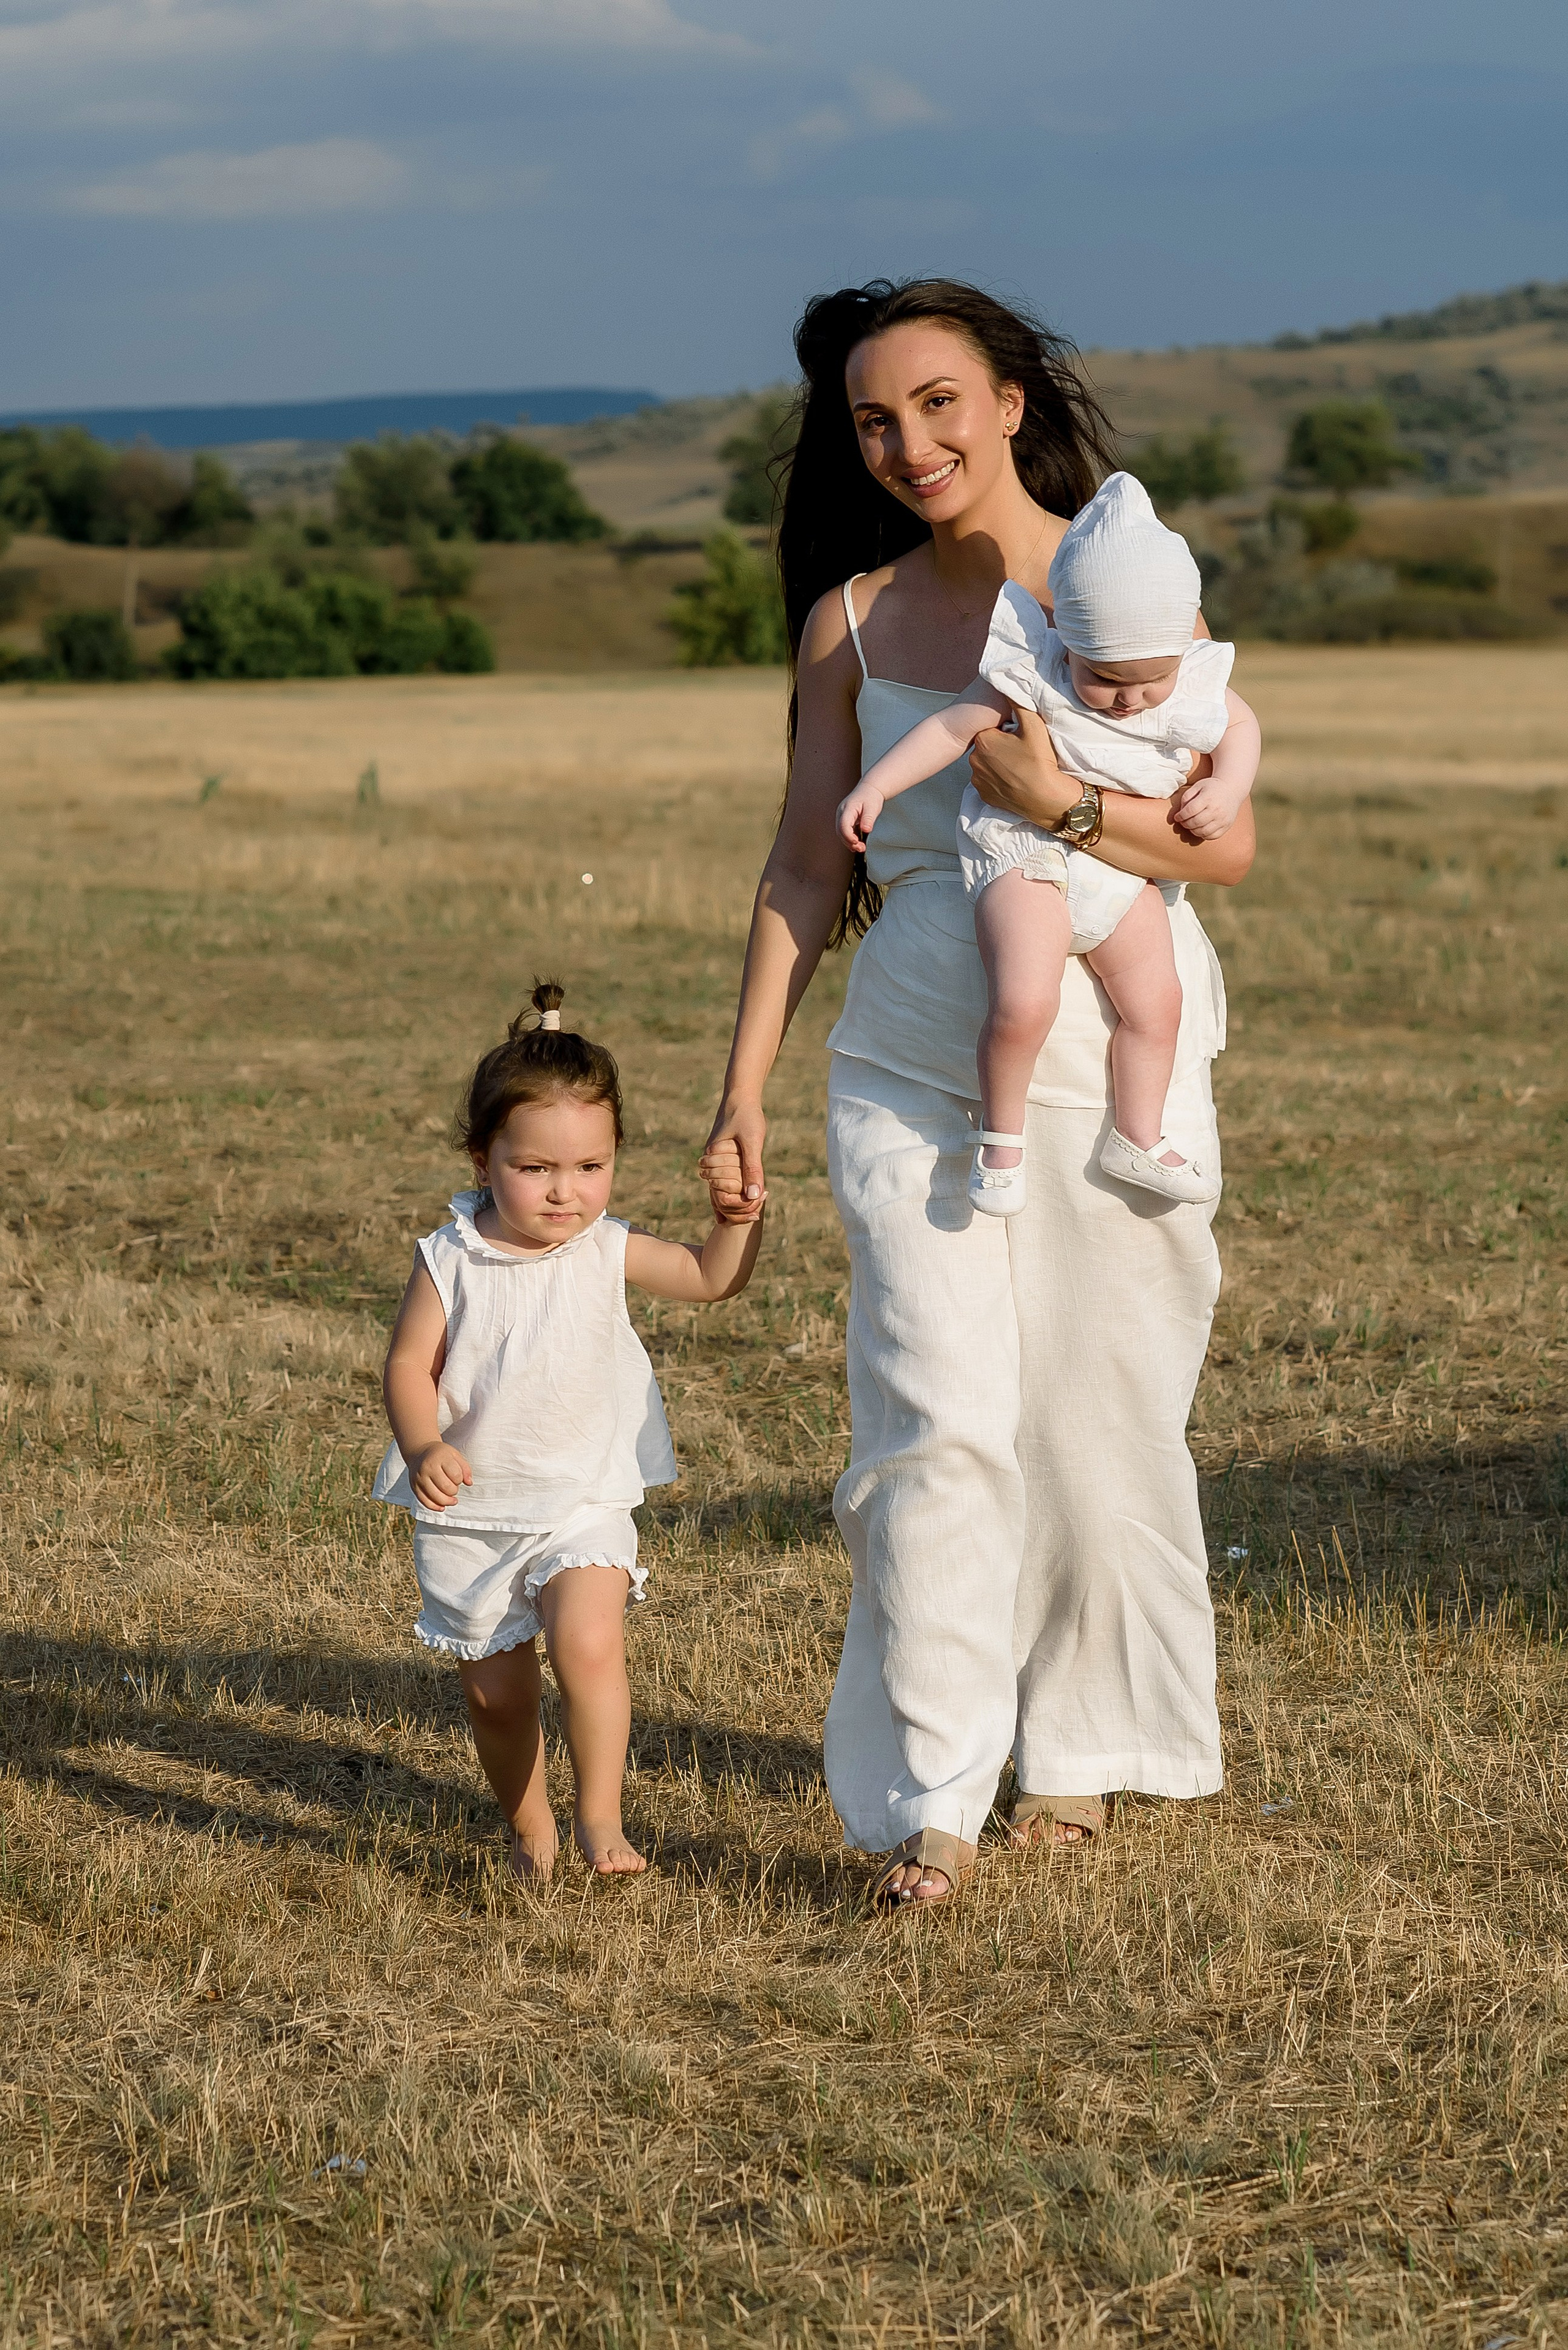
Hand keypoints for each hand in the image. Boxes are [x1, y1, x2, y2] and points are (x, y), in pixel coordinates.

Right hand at [408, 1440, 472, 1511]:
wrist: (419, 1452)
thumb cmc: (441, 1455)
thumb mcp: (455, 1455)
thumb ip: (465, 1468)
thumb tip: (469, 1483)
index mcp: (440, 1458)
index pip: (456, 1475)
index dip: (460, 1479)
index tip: (458, 1477)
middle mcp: (428, 1468)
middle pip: (446, 1488)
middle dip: (454, 1491)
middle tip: (454, 1487)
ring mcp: (419, 1478)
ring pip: (435, 1497)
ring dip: (447, 1501)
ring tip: (452, 1499)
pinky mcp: (414, 1487)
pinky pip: (425, 1502)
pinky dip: (435, 1507)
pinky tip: (442, 1506)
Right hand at [700, 1101, 765, 1217]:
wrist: (740, 1096)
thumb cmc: (747, 1116)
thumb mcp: (753, 1141)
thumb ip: (752, 1168)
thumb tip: (754, 1195)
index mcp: (714, 1159)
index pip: (721, 1195)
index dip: (740, 1206)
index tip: (757, 1211)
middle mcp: (710, 1163)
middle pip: (719, 1197)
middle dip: (737, 1209)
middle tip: (757, 1216)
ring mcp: (714, 1162)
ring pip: (719, 1192)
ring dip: (734, 1205)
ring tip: (751, 1217)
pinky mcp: (721, 1160)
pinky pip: (721, 1183)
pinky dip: (728, 1196)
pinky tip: (730, 1211)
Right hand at [837, 784, 883, 850]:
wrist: (869, 790)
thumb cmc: (871, 797)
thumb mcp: (873, 807)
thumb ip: (868, 819)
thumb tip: (866, 830)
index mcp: (848, 808)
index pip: (844, 824)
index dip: (848, 835)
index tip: (856, 842)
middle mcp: (841, 812)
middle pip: (840, 831)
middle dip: (849, 842)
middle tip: (861, 848)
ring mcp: (841, 816)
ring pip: (841, 833)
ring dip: (849, 842)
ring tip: (860, 848)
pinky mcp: (844, 819)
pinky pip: (843, 831)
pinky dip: (849, 839)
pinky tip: (855, 844)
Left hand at [966, 704, 1078, 826]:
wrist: (1047, 799)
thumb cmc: (1040, 761)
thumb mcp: (1034, 725)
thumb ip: (1019, 702)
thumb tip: (1010, 686)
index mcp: (984, 739)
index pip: (993, 726)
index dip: (1008, 730)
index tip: (1021, 737)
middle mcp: (975, 760)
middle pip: (989, 744)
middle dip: (1002, 745)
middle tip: (1022, 751)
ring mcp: (977, 780)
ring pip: (987, 763)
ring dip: (999, 762)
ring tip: (1019, 766)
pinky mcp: (983, 796)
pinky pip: (989, 781)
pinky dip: (998, 779)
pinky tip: (1013, 779)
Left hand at [1169, 778, 1238, 840]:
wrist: (1231, 790)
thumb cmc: (1211, 788)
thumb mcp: (1198, 786)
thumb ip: (1187, 797)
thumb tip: (1180, 812)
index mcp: (1208, 797)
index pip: (1190, 811)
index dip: (1181, 816)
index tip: (1177, 817)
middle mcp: (1217, 809)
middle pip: (1196, 822)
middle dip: (1185, 824)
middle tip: (1183, 822)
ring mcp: (1222, 819)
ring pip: (1203, 832)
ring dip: (1193, 831)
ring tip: (1191, 825)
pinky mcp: (1226, 826)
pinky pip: (1212, 836)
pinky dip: (1203, 835)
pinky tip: (1201, 829)